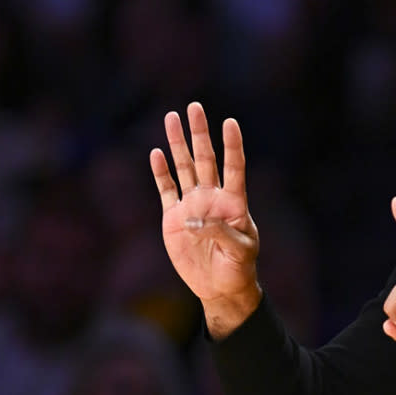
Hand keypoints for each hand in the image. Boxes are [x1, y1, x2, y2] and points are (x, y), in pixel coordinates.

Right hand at [150, 103, 260, 335]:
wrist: (220, 287)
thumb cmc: (238, 268)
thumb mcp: (239, 251)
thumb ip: (219, 232)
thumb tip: (193, 218)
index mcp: (234, 202)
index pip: (234, 167)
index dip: (232, 146)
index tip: (230, 122)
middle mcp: (212, 198)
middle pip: (206, 159)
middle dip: (199, 133)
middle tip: (194, 107)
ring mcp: (192, 205)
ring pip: (184, 168)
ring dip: (177, 145)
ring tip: (172, 118)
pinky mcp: (174, 218)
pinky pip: (166, 190)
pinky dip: (161, 173)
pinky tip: (157, 154)